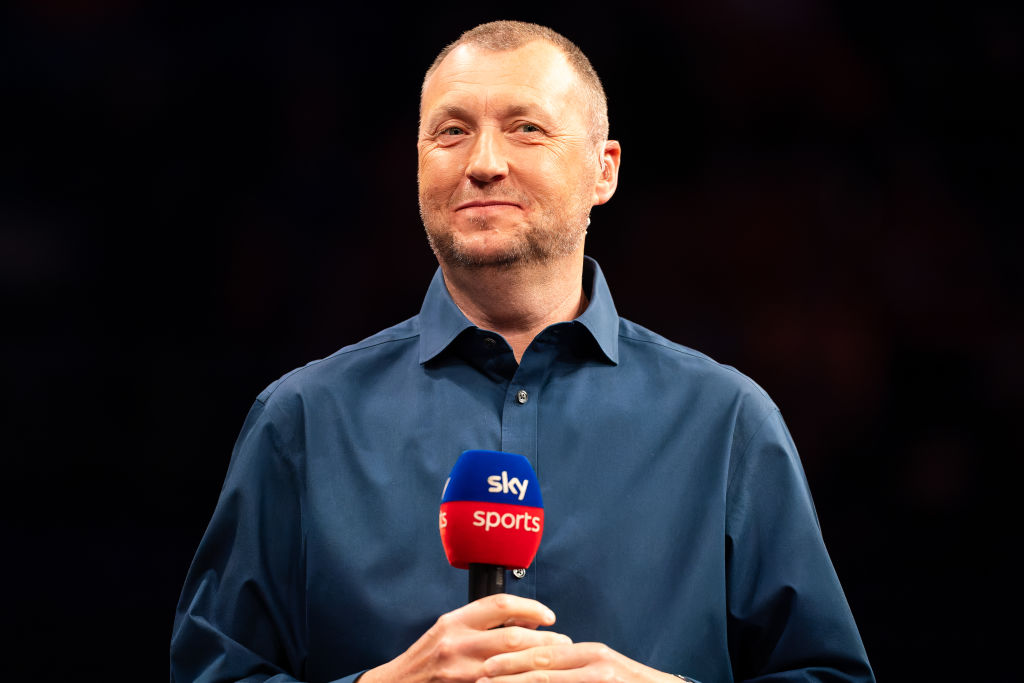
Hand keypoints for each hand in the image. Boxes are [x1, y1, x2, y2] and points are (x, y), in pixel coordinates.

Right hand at [360, 594, 572, 682]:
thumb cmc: (427, 659)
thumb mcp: (448, 632)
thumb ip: (482, 624)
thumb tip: (527, 620)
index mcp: (454, 621)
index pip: (499, 604)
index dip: (531, 607)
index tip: (549, 616)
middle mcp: (456, 643)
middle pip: (512, 637)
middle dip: (544, 641)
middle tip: (564, 643)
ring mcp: (459, 671)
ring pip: (511, 665)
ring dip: (539, 664)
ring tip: (558, 663)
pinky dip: (521, 682)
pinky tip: (536, 681)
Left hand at [479, 642, 680, 682]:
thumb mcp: (603, 669)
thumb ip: (574, 667)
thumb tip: (541, 665)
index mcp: (592, 654)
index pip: (545, 652)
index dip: (514, 659)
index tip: (488, 666)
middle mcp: (596, 664)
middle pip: (542, 668)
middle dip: (508, 674)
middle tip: (480, 678)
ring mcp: (601, 680)